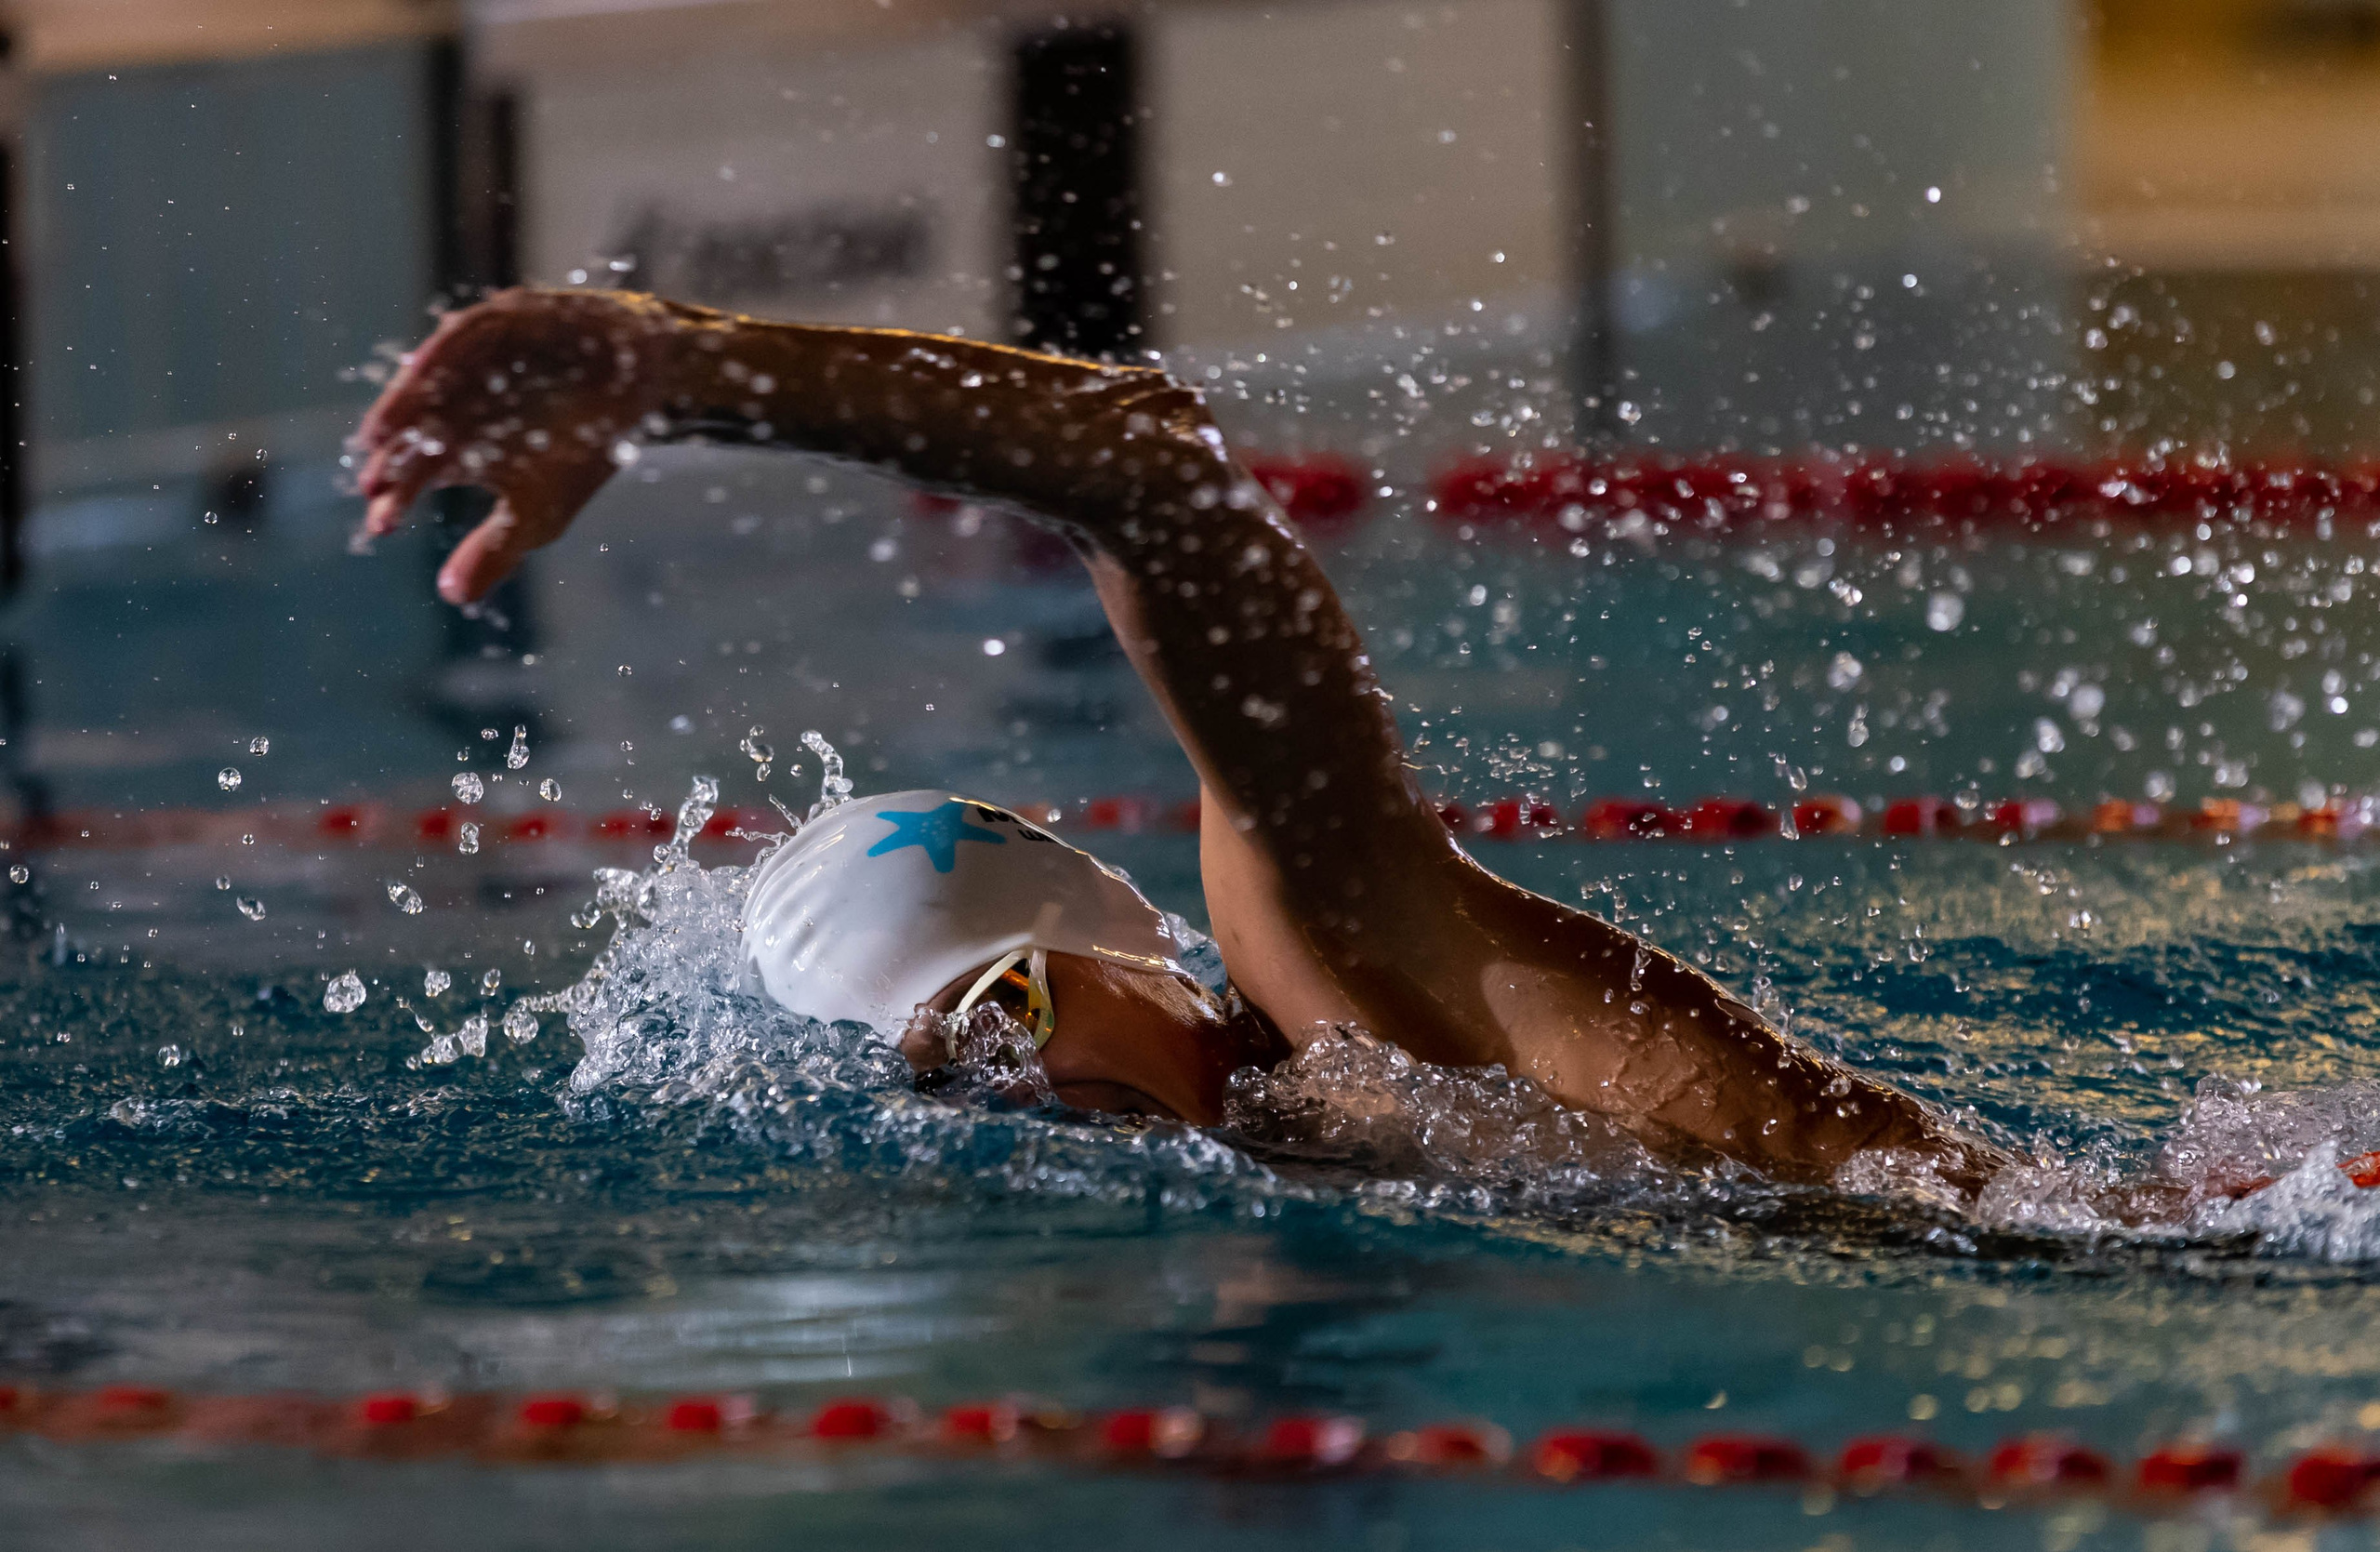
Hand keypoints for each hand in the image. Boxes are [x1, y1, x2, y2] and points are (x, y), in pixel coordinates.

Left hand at [351, 288, 680, 602]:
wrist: (643, 384)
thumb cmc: (585, 449)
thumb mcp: (539, 513)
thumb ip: (495, 550)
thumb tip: (452, 596)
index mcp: (461, 447)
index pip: (418, 472)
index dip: (399, 496)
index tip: (383, 525)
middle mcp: (458, 402)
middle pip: (416, 430)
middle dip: (397, 458)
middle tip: (378, 484)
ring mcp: (477, 361)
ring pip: (429, 383)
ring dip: (403, 406)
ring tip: (381, 435)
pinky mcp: (505, 321)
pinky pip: (467, 334)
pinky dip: (442, 354)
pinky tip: (422, 373)